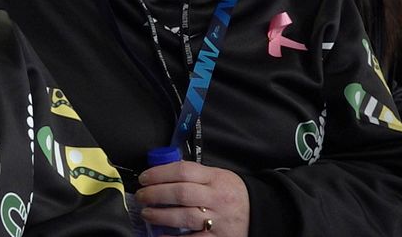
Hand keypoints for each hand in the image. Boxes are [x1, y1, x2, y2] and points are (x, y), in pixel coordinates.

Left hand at [134, 161, 248, 236]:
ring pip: (184, 216)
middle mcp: (217, 198)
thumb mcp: (218, 176)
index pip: (183, 171)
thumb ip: (195, 175)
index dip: (159, 173)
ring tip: (147, 213)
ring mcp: (218, 220)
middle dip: (155, 194)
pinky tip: (159, 235)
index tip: (144, 178)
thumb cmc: (232, 193)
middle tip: (141, 196)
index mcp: (215, 178)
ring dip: (160, 215)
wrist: (260, 213)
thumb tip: (162, 172)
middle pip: (181, 193)